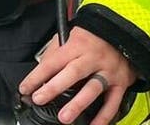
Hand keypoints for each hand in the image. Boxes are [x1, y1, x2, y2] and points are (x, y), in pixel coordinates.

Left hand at [18, 26, 137, 124]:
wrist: (124, 33)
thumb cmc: (92, 37)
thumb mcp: (69, 36)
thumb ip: (55, 52)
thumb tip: (39, 72)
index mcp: (77, 45)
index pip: (53, 61)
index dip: (37, 76)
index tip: (25, 88)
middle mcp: (93, 58)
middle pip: (73, 73)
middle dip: (54, 88)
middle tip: (39, 99)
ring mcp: (108, 71)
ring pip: (93, 88)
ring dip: (78, 104)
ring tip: (64, 118)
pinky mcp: (121, 83)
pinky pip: (113, 102)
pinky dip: (104, 116)